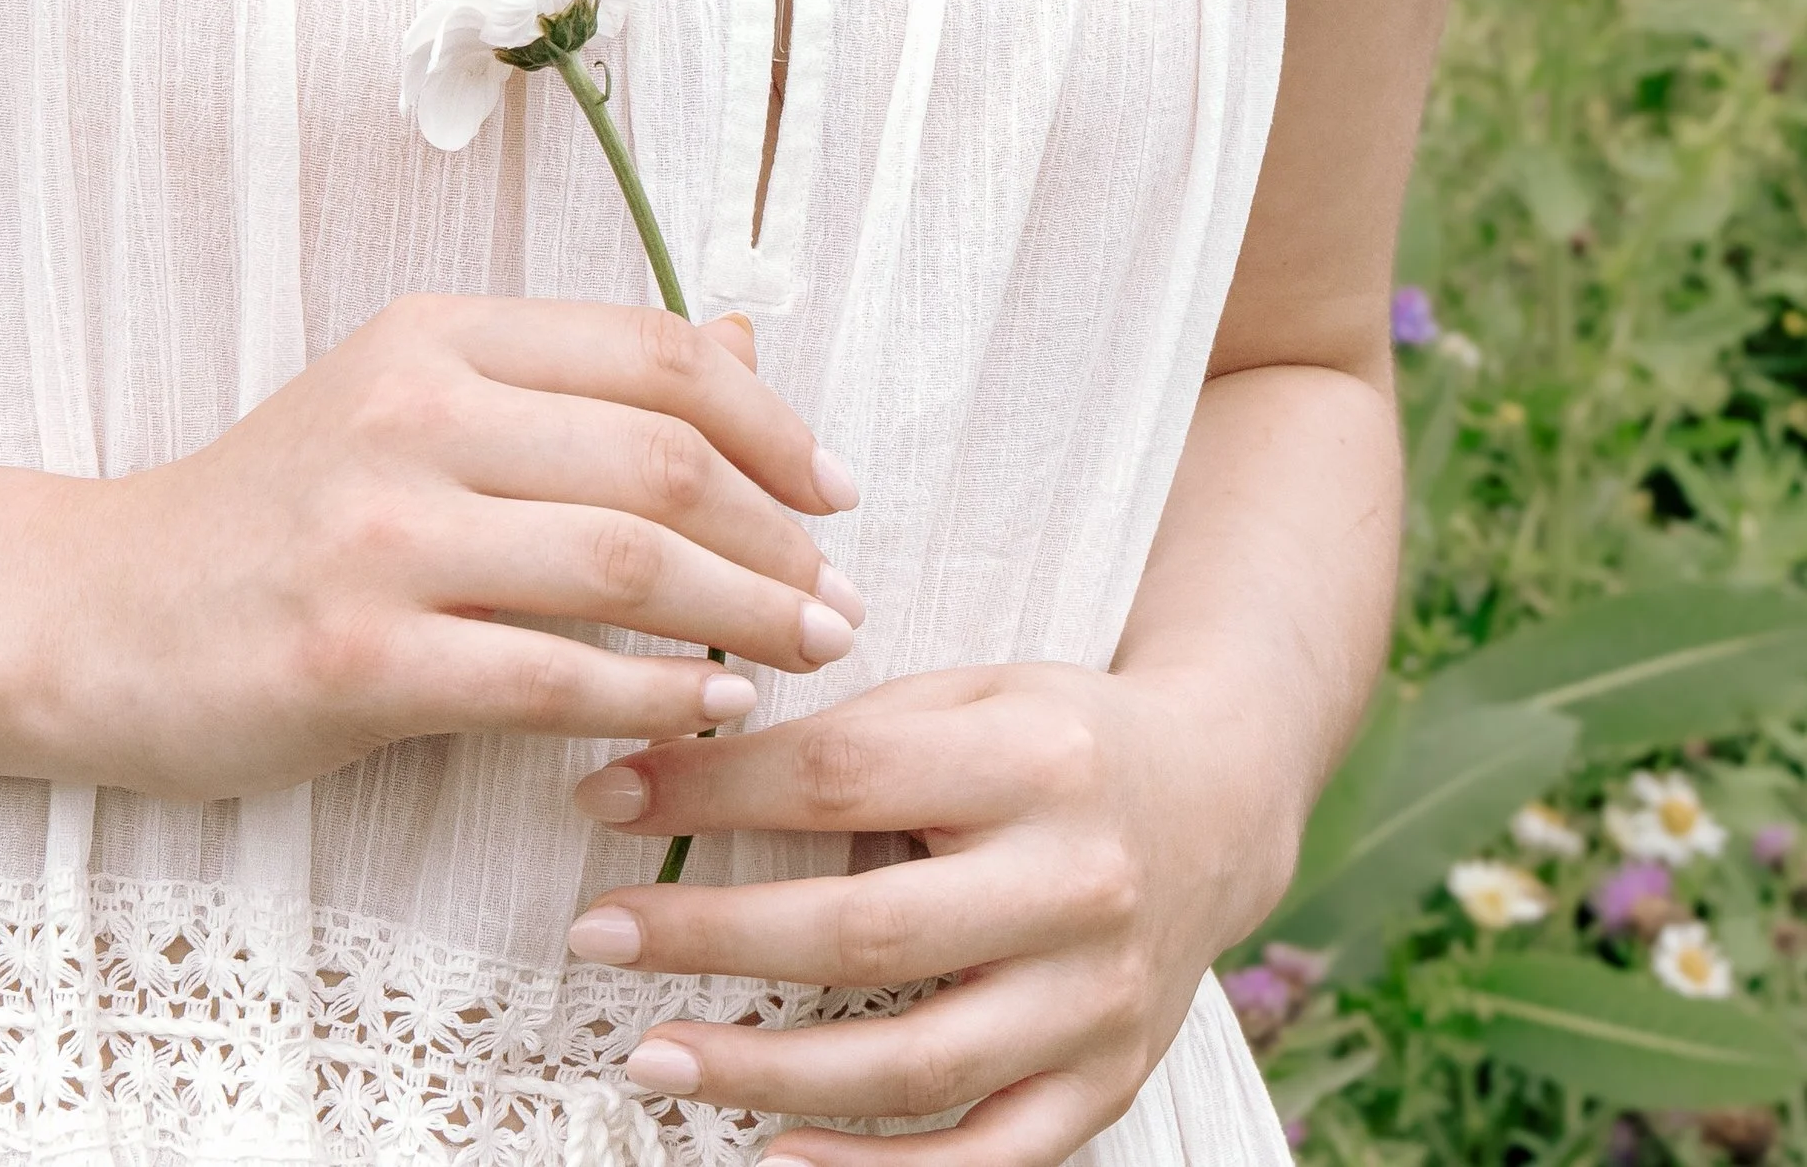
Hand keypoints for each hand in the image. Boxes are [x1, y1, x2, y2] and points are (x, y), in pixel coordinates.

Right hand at [46, 295, 864, 798]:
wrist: (100, 613)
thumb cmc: (281, 511)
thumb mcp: (415, 401)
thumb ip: (576, 380)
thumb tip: (749, 353)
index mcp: (436, 337)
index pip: (654, 354)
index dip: (771, 423)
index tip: (833, 489)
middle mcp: (411, 414)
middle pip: (660, 459)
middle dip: (781, 534)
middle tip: (842, 594)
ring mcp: (379, 535)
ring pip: (626, 565)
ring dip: (748, 614)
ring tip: (809, 650)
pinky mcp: (354, 658)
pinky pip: (553, 678)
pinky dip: (658, 694)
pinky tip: (712, 704)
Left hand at [559, 664, 1300, 1165]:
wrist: (1216, 799)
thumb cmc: (1053, 735)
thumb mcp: (965, 692)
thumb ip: (844, 736)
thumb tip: (671, 767)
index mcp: (1033, 759)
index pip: (837, 776)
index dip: (708, 790)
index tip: (604, 795)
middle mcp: (1077, 882)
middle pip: (864, 931)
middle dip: (711, 937)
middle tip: (596, 935)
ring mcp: (1097, 998)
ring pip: (914, 1062)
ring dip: (766, 1072)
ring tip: (653, 1057)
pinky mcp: (1107, 1081)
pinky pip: (983, 1158)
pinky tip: (775, 1157)